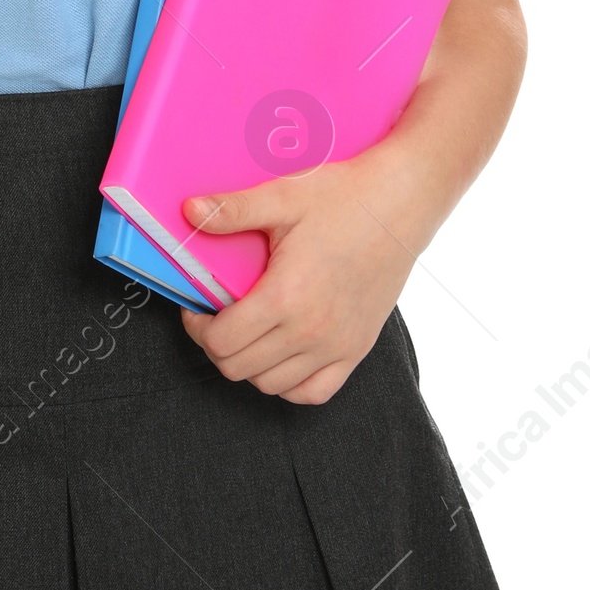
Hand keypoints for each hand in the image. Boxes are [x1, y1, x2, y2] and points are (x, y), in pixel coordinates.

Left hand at [178, 156, 419, 404]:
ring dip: (249, 364)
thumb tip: (189, 210)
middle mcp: (312, 331)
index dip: (197, 328)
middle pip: (239, 368)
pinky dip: (290, 383)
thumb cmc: (344, 197)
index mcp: (286, 297)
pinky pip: (314, 393)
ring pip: (271, 385)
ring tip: (247, 333)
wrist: (401, 203)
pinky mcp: (357, 349)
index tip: (197, 309)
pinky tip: (281, 354)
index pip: (221, 342)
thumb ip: (233, 210)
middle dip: (216, 346)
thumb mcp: (283, 197)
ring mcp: (337, 346)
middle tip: (215, 319)